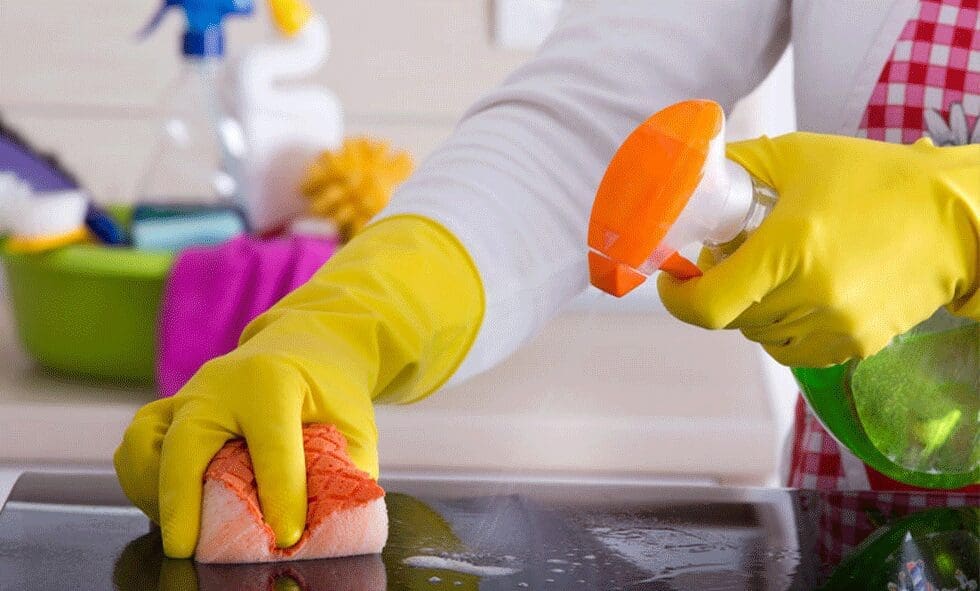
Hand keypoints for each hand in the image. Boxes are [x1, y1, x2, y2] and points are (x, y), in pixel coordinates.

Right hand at [114, 216, 482, 557]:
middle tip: (187, 548)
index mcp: (272, 383)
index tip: (288, 535)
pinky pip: (136, 446)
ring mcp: (187, 396)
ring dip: (154, 493)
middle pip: (186, 442)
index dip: (281, 495)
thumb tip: (333, 525)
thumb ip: (347, 470)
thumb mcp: (354, 423)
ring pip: (144, 444)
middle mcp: (218, 386)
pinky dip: (143, 481)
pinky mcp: (168, 410)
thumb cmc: (329, 392)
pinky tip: (171, 507)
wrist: (303, 347)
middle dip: (183, 501)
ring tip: (183, 528)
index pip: (272, 445)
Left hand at [658, 133, 978, 366]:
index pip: (708, 305)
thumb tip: (687, 175)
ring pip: (761, 336)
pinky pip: (796, 350)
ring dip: (751, 311)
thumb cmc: (876, 179)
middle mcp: (811, 296)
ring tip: (771, 273)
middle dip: (718, 291)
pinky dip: (784, 328)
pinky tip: (800, 293)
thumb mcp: (797, 156)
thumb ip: (736, 165)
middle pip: (731, 319)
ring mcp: (837, 326)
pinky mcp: (857, 344)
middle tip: (728, 259)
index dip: (677, 298)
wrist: (957, 217)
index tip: (673, 279)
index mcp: (789, 250)